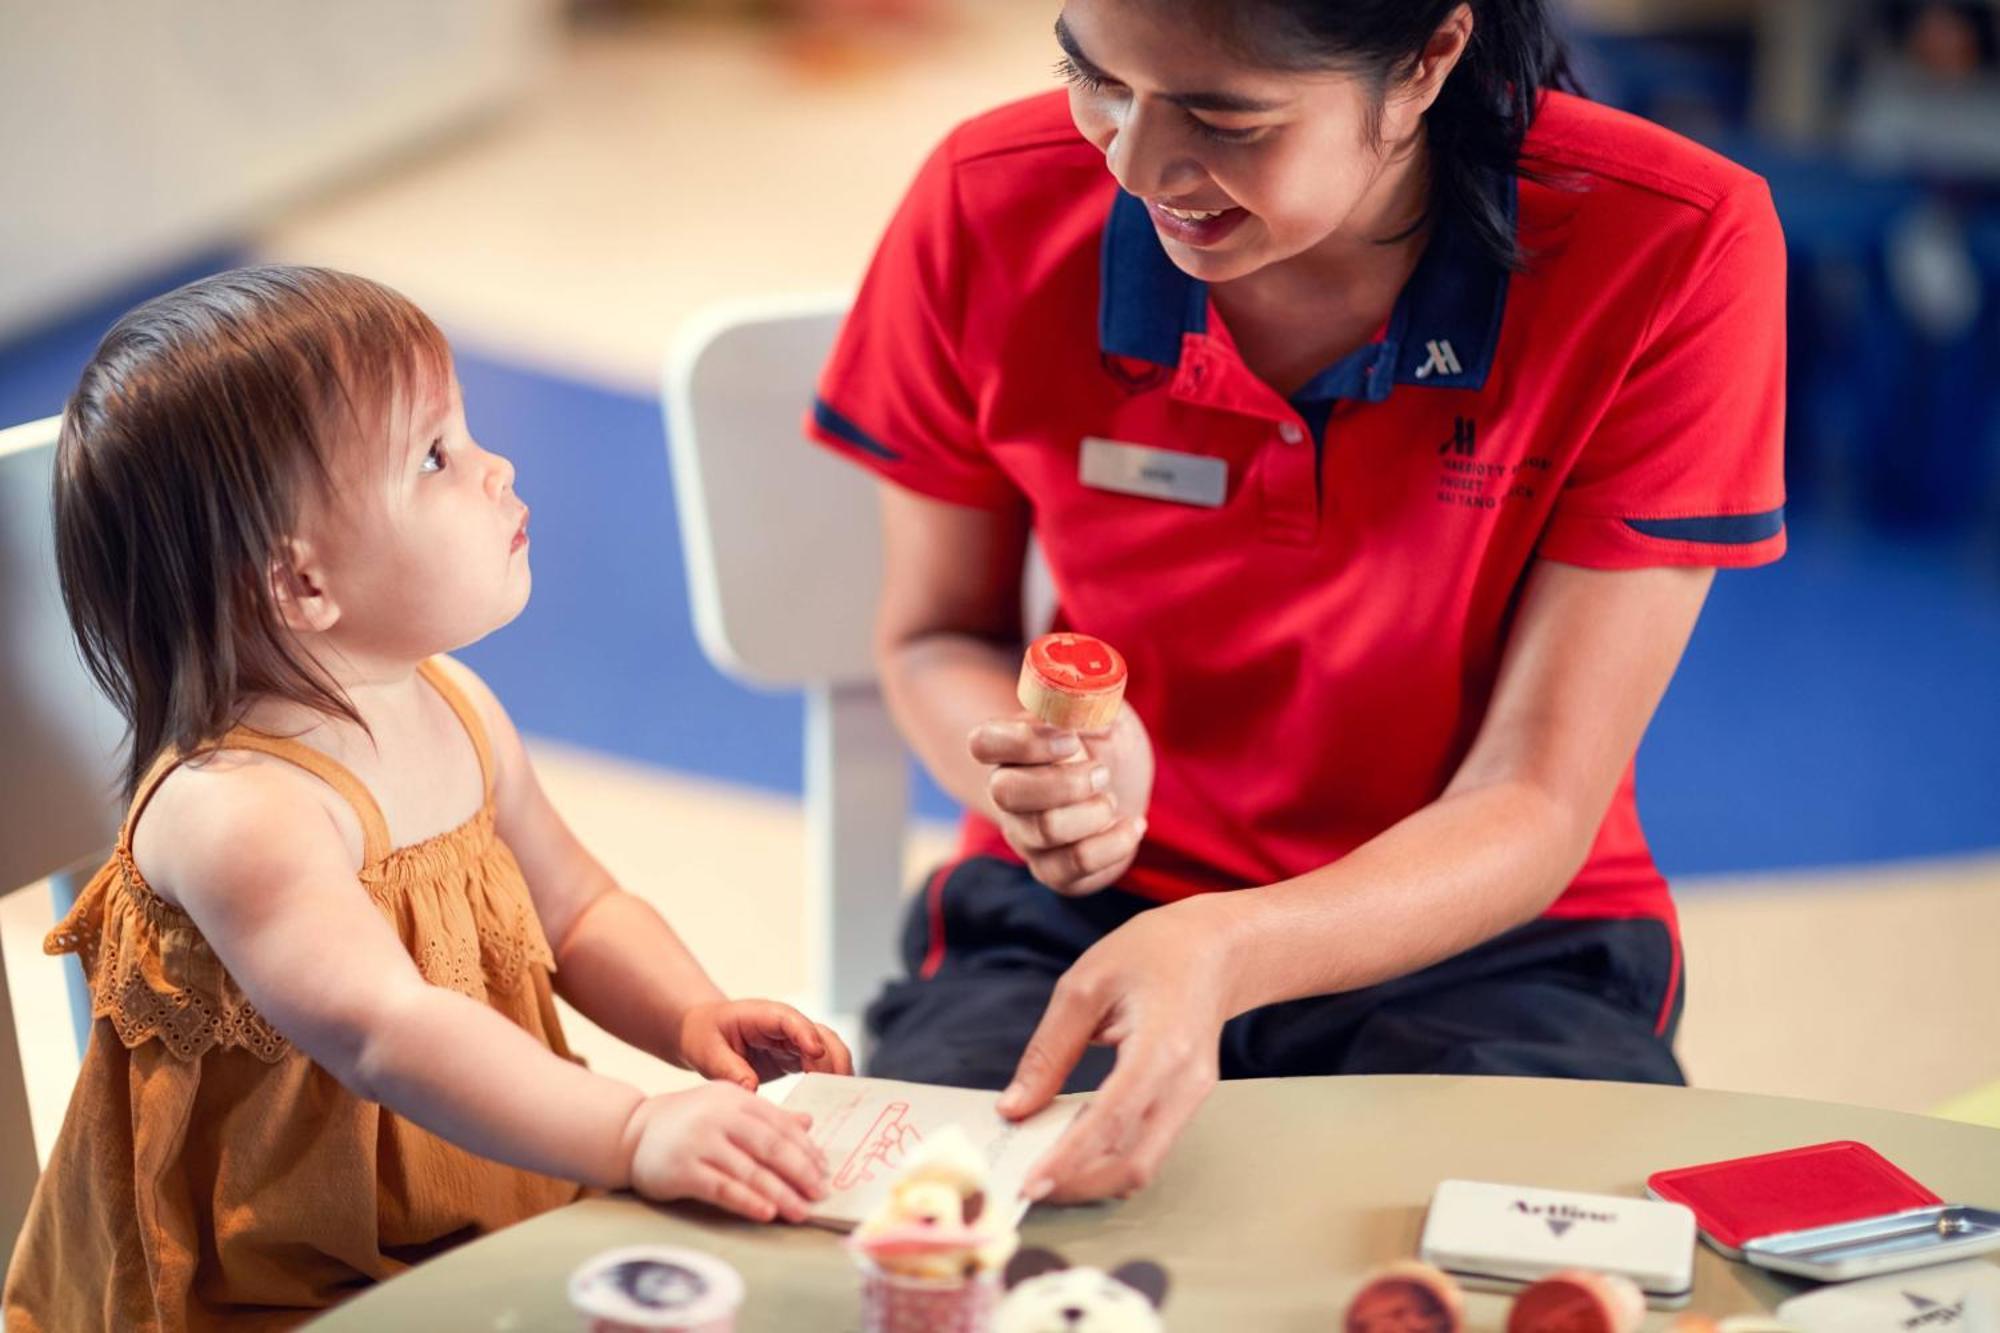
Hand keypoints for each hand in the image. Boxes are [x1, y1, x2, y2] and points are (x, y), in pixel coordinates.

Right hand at [625, 1082, 828, 1221]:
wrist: (632, 1132)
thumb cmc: (688, 1121)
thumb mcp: (727, 1107)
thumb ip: (767, 1116)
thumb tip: (809, 1123)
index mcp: (736, 1098)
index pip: (780, 1125)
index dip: (806, 1150)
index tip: (825, 1171)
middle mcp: (720, 1116)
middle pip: (771, 1147)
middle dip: (801, 1173)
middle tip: (821, 1194)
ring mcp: (700, 1142)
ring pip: (750, 1170)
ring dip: (781, 1194)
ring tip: (802, 1211)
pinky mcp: (683, 1169)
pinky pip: (722, 1188)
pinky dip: (747, 1201)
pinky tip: (767, 1213)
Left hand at [678, 999, 853, 1088]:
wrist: (704, 1032)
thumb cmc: (705, 1036)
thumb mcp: (708, 1051)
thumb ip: (728, 1068)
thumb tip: (750, 1089)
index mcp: (763, 1015)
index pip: (791, 1020)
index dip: (806, 1034)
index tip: (815, 1052)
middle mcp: (786, 1025)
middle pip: (821, 1035)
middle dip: (832, 1059)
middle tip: (836, 1089)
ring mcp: (794, 1041)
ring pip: (829, 1050)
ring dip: (837, 1072)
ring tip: (839, 1100)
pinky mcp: (796, 1058)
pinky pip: (821, 1066)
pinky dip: (830, 1081)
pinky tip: (832, 1102)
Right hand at [969, 703, 1154, 895]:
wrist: (1127, 794)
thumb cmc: (1109, 746)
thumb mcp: (1108, 713)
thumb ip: (1091, 698)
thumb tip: (1079, 686)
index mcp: (1012, 749)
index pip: (983, 742)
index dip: (1023, 741)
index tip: (1072, 740)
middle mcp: (1008, 794)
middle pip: (1006, 792)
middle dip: (1065, 783)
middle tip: (1102, 773)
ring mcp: (1026, 835)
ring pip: (1044, 830)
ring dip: (1093, 813)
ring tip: (1112, 800)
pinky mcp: (1052, 869)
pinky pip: (1072, 867)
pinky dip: (1113, 845)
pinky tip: (1133, 826)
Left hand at [996, 897, 1233, 1201]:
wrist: (1217, 948)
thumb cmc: (1152, 953)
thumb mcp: (1084, 986)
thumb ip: (1048, 1052)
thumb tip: (1014, 1108)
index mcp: (1161, 1046)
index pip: (1111, 1120)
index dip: (1069, 1159)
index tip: (1029, 1185)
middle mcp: (1186, 1082)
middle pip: (1134, 1162)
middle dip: (1079, 1185)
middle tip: (1028, 1187)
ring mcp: (1193, 1097)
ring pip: (1144, 1164)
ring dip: (1093, 1179)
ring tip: (1045, 1174)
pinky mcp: (1188, 1102)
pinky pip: (1149, 1146)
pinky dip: (1110, 1159)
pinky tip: (1075, 1151)